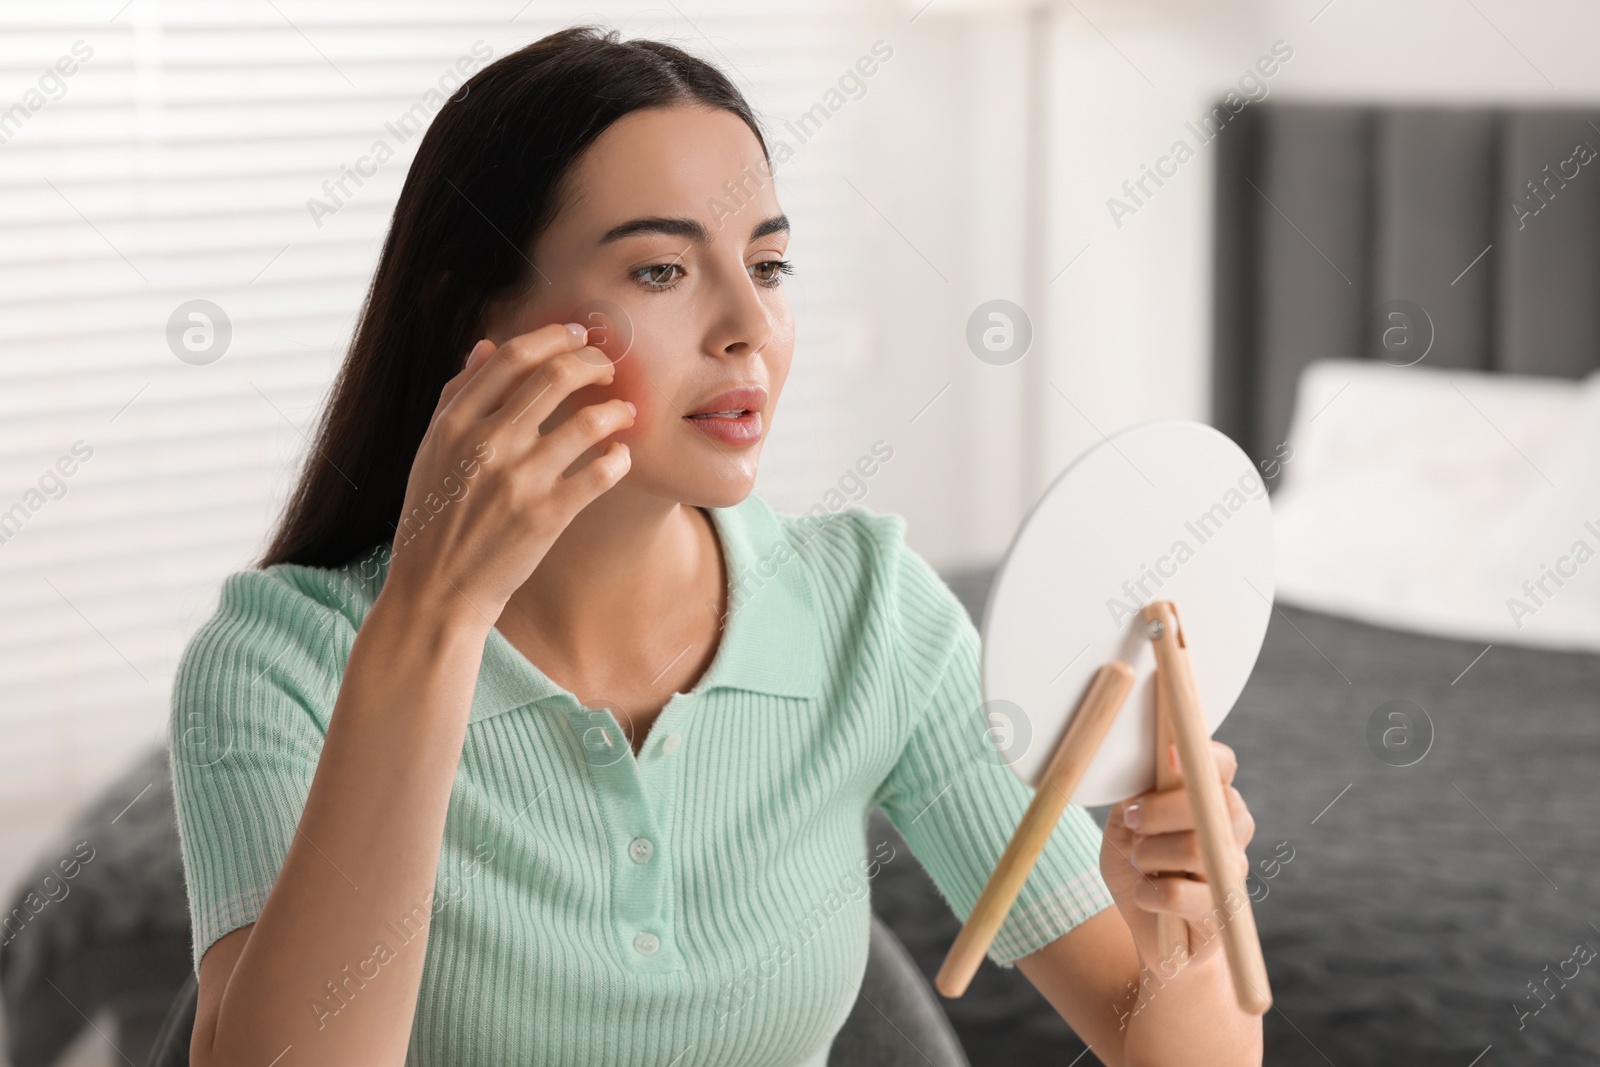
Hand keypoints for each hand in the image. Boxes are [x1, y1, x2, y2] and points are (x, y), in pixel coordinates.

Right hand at [381, 321, 635, 625]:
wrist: (435, 590)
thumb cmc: (433, 517)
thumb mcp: (430, 450)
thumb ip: (456, 396)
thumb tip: (486, 347)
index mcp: (455, 422)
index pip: (513, 356)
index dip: (554, 337)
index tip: (577, 336)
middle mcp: (486, 444)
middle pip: (556, 377)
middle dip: (594, 363)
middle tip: (609, 369)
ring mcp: (518, 480)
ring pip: (587, 421)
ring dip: (616, 410)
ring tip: (625, 412)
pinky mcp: (545, 516)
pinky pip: (600, 473)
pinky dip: (619, 458)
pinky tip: (620, 456)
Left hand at [1099, 740, 1255, 971]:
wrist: (1145, 929)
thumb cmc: (1136, 866)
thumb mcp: (1123, 825)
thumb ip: (1133, 796)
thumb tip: (1140, 777)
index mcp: (1209, 799)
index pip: (1221, 765)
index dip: (1201, 754)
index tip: (1167, 755)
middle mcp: (1230, 830)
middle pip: (1207, 804)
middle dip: (1158, 811)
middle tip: (1132, 821)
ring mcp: (1229, 872)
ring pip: (1193, 849)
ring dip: (1149, 855)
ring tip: (1140, 863)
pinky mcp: (1219, 914)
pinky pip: (1176, 895)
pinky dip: (1146, 894)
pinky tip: (1145, 895)